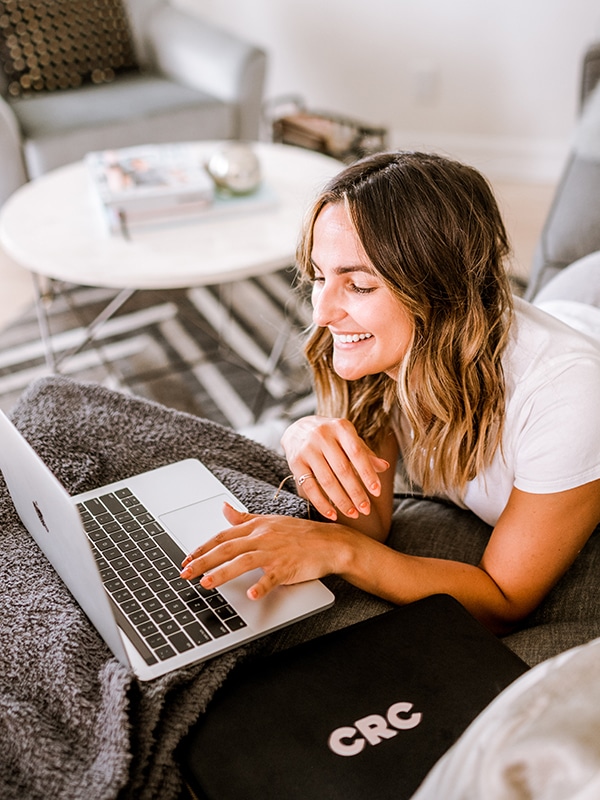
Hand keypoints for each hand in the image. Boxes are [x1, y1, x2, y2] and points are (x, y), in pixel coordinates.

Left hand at [180, 502, 349, 598]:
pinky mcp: (288, 567)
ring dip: (222, 572)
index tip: (186, 558)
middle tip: (185, 573)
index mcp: (256, 527)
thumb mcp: (270, 521)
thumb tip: (224, 508)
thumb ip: (244, 518)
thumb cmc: (300, 534)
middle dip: (203, 561)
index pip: (223, 535)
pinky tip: (250, 595)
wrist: (330, 543)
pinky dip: (261, 586)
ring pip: (243, 561)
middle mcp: (262, 537)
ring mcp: (275, 552)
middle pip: (227, 548)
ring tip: (205, 583)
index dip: (202, 547)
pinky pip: (272, 577)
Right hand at [280, 416, 389, 520]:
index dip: (367, 473)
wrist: (297, 428)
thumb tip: (384, 467)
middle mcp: (322, 436)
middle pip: (342, 469)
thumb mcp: (348, 437)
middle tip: (366, 509)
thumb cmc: (331, 436)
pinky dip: (322, 504)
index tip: (377, 492)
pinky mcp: (295, 463)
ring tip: (353, 513)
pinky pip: (310, 487)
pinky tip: (333, 514)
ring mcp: (307, 449)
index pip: (357, 452)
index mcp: (340, 427)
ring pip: (326, 480)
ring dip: (341, 501)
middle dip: (356, 492)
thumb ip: (365, 452)